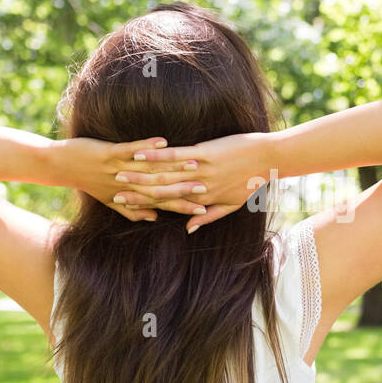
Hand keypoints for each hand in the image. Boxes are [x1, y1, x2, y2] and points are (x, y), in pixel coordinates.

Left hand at [52, 136, 211, 221]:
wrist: (61, 166)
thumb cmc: (88, 180)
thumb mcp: (110, 199)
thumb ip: (133, 210)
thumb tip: (154, 218)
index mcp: (128, 197)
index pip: (160, 203)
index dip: (181, 206)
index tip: (201, 209)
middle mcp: (126, 186)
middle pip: (159, 189)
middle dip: (184, 189)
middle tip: (206, 188)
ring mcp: (118, 170)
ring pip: (149, 171)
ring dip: (172, 167)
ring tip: (194, 163)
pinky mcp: (108, 154)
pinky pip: (130, 151)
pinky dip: (147, 147)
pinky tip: (163, 142)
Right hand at [112, 131, 274, 231]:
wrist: (268, 159)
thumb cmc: (251, 181)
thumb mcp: (231, 204)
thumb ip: (209, 216)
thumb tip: (189, 229)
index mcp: (202, 201)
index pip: (167, 205)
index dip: (145, 206)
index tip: (124, 206)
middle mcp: (198, 189)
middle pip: (161, 193)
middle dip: (135, 193)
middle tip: (113, 192)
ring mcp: (200, 172)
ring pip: (165, 176)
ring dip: (139, 175)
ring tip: (118, 174)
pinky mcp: (204, 154)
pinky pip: (176, 156)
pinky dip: (156, 155)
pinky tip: (140, 153)